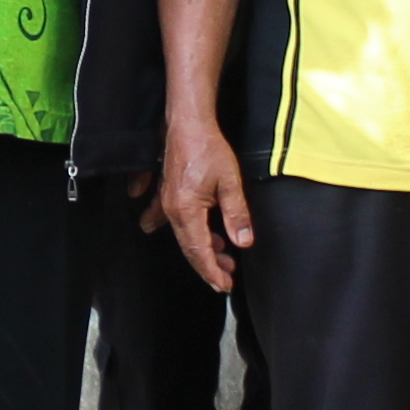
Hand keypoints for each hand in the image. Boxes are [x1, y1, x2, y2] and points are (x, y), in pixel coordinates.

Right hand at [157, 120, 254, 292]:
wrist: (188, 124)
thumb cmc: (208, 149)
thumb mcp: (230, 182)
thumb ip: (236, 214)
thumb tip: (243, 242)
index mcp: (187, 211)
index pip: (200, 251)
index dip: (213, 271)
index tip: (225, 285)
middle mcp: (172, 211)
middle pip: (189, 248)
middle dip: (209, 265)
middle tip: (227, 276)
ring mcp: (166, 203)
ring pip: (183, 236)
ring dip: (201, 248)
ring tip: (222, 253)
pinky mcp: (167, 194)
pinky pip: (172, 222)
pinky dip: (187, 234)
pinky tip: (195, 235)